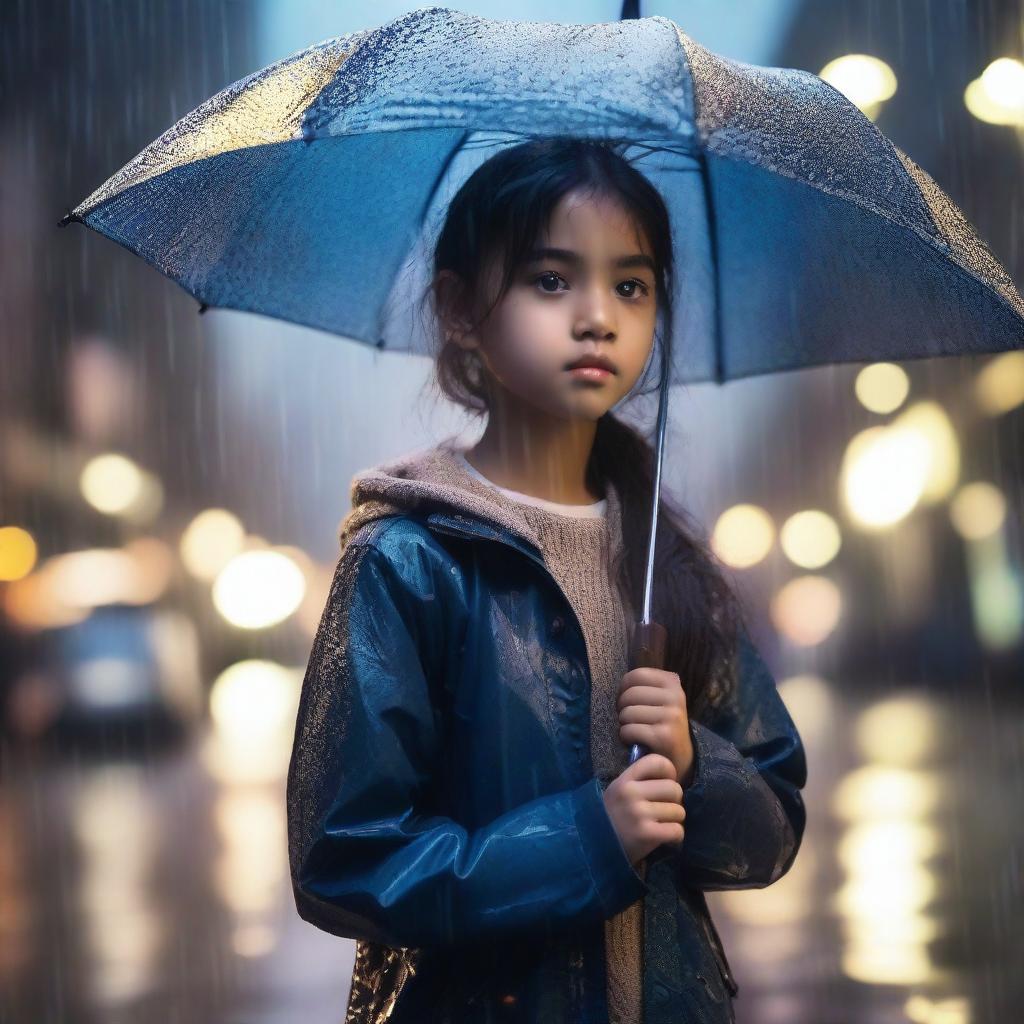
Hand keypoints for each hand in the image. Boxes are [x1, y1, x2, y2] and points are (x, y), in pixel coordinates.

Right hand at [602, 753, 685, 865]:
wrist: (597, 849)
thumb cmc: (614, 818)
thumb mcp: (618, 792)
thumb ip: (640, 781)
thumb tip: (671, 776)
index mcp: (624, 780)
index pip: (657, 761)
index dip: (669, 772)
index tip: (665, 783)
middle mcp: (630, 794)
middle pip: (674, 788)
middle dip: (674, 801)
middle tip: (664, 810)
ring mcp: (638, 814)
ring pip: (678, 811)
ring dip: (675, 820)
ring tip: (661, 824)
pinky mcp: (646, 834)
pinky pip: (677, 830)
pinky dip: (676, 835)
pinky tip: (665, 837)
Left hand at [616, 667, 694, 787]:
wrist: (681, 758)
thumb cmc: (662, 725)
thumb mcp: (660, 699)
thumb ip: (645, 686)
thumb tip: (621, 685)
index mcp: (673, 683)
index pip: (636, 675)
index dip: (624, 689)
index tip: (629, 702)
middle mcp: (676, 697)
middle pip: (630, 694)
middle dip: (622, 708)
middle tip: (629, 720)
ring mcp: (672, 716)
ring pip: (627, 712)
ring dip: (624, 724)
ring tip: (633, 730)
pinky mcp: (664, 736)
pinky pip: (629, 730)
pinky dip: (625, 737)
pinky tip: (634, 741)